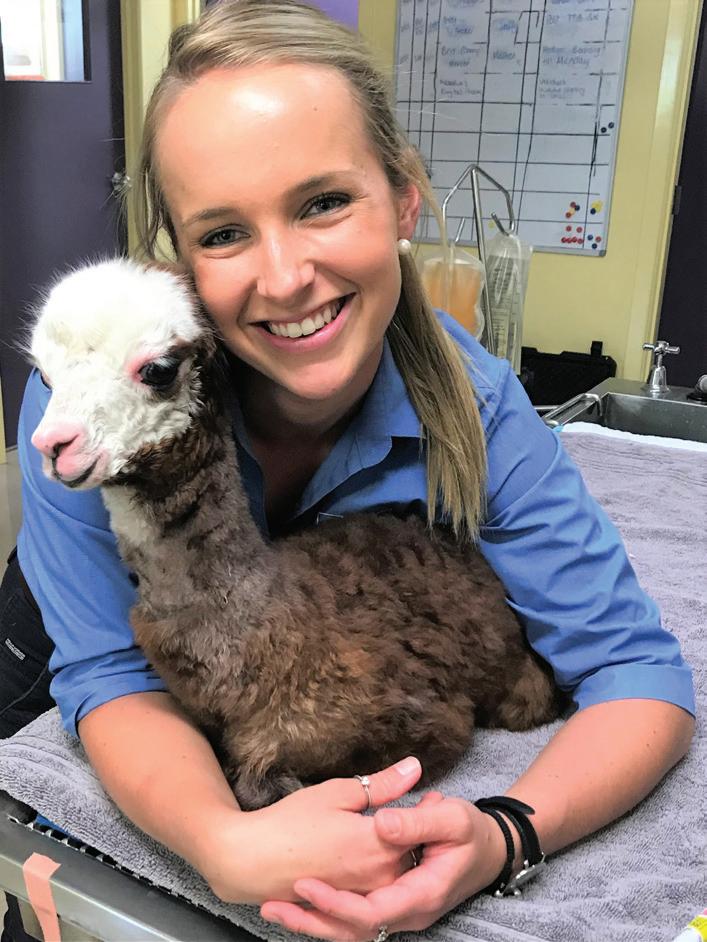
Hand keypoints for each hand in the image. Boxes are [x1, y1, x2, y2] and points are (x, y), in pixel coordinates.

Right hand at [202, 757, 423, 903]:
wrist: (250, 861)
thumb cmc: (290, 823)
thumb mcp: (337, 793)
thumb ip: (382, 785)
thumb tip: (415, 767)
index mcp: (378, 846)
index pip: (420, 827)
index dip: (428, 810)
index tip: (431, 796)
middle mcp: (376, 877)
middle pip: (413, 854)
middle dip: (420, 834)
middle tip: (423, 808)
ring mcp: (363, 896)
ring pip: (397, 875)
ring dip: (404, 855)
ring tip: (393, 833)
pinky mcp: (348, 905)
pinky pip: (378, 891)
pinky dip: (383, 876)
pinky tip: (372, 857)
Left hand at [261, 794, 508, 939]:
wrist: (489, 849)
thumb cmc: (470, 832)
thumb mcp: (451, 818)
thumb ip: (416, 821)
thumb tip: (382, 824)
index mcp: (422, 895)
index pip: (373, 913)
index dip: (337, 903)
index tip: (305, 884)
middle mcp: (408, 913)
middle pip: (354, 930)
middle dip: (313, 919)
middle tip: (274, 903)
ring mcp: (399, 913)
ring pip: (350, 931)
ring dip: (312, 921)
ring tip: (273, 908)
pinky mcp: (390, 905)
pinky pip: (354, 921)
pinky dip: (325, 915)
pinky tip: (297, 903)